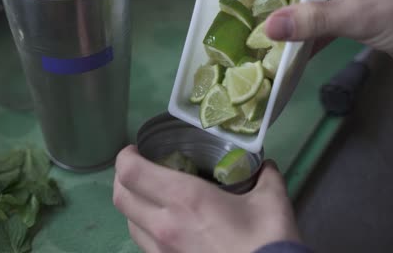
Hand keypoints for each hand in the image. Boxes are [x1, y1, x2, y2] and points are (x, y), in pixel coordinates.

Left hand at [113, 145, 299, 252]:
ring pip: (129, 221)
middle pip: (121, 196)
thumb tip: (264, 165)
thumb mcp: (271, 201)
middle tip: (140, 166)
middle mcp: (163, 224)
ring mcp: (161, 250)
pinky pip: (143, 242)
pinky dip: (143, 226)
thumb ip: (265, 176)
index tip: (137, 149)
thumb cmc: (266, 240)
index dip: (125, 156)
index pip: (131, 172)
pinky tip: (164, 223)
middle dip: (123, 177)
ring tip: (149, 194)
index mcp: (184, 199)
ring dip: (133, 203)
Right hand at [266, 0, 392, 65]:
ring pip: (311, 4)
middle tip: (252, 13)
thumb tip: (268, 27)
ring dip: (291, 21)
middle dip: (279, 1)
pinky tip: (292, 53)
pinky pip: (322, 22)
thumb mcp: (359, 14)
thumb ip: (314, 19)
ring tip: (264, 33)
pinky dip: (308, 37)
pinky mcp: (353, 14)